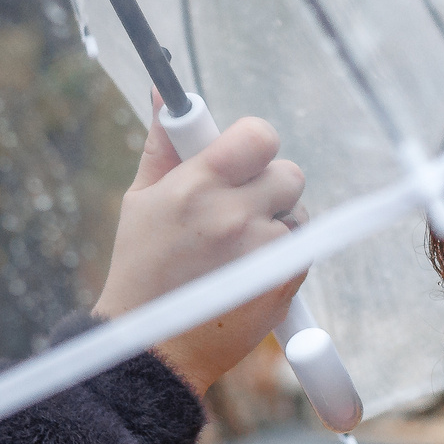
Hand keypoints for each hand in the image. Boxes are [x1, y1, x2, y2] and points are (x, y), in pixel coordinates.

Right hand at [93, 110, 306, 392]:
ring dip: (278, 224)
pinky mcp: (283, 283)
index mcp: (197, 185)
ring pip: (299, 214)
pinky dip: (283, 256)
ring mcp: (263, 252)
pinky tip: (248, 272)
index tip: (243, 156)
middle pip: (289, 173)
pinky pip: (302, 250)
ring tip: (238, 249)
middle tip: (241, 206)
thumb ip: (162, 145)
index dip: (255, 143)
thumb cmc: (142, 270)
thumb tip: (166, 95)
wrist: (153, 347)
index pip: (259, 135)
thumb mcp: (141, 201)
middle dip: (269, 186)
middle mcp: (235, 215)